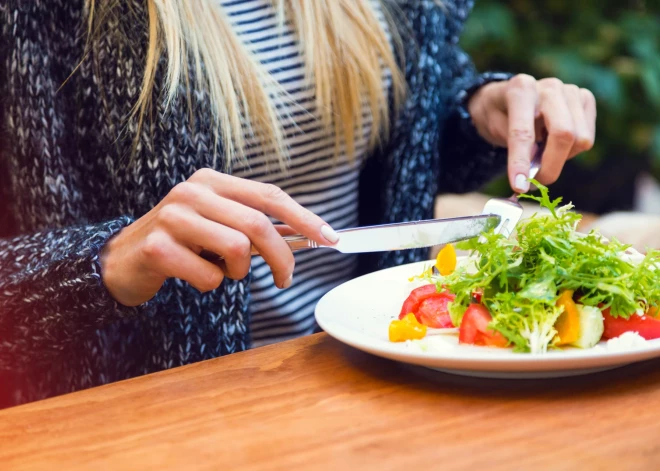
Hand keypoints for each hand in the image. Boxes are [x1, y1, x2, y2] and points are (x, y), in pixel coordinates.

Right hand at [100, 169, 338, 306]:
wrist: (123, 259)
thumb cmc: (181, 242)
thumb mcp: (215, 224)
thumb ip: (251, 224)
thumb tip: (305, 235)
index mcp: (211, 181)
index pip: (269, 195)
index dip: (304, 217)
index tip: (331, 238)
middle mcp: (192, 191)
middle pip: (258, 224)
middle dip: (281, 257)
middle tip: (284, 279)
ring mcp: (173, 217)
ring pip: (237, 249)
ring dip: (237, 272)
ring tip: (221, 271)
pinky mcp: (158, 247)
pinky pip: (209, 276)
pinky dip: (211, 285)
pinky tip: (193, 276)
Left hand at [467, 74, 596, 191]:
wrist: (510, 96)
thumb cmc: (499, 114)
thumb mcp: (493, 127)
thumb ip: (512, 145)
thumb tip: (531, 171)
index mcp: (521, 89)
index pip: (523, 132)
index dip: (520, 162)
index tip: (519, 186)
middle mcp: (550, 87)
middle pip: (563, 134)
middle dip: (550, 166)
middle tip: (535, 183)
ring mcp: (571, 91)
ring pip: (580, 139)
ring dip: (560, 158)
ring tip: (542, 151)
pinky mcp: (586, 99)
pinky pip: (587, 138)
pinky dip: (571, 150)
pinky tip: (554, 141)